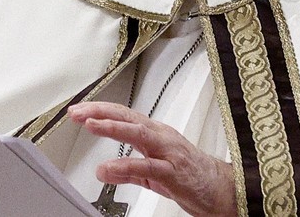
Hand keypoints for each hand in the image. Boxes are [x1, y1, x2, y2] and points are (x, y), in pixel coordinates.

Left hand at [68, 101, 235, 216]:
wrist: (222, 189)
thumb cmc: (190, 175)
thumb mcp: (152, 172)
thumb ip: (127, 170)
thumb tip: (102, 170)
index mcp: (155, 134)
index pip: (124, 115)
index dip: (100, 110)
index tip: (78, 110)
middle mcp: (161, 137)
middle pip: (128, 117)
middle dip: (100, 112)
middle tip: (77, 112)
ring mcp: (168, 152)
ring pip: (138, 133)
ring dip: (113, 127)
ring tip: (90, 125)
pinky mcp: (174, 172)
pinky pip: (148, 167)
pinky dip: (128, 165)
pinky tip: (110, 167)